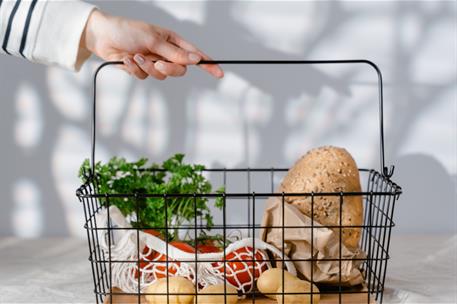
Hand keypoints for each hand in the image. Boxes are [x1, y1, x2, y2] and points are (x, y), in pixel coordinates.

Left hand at [82, 9, 223, 79]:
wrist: (102, 36)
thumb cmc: (127, 30)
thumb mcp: (153, 39)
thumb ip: (174, 53)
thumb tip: (195, 59)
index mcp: (172, 41)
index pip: (194, 54)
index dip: (208, 64)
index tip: (219, 73)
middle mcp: (165, 52)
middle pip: (179, 70)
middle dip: (168, 69)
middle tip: (157, 64)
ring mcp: (153, 62)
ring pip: (161, 76)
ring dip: (147, 68)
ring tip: (135, 56)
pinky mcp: (141, 69)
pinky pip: (145, 77)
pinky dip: (135, 70)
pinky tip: (126, 59)